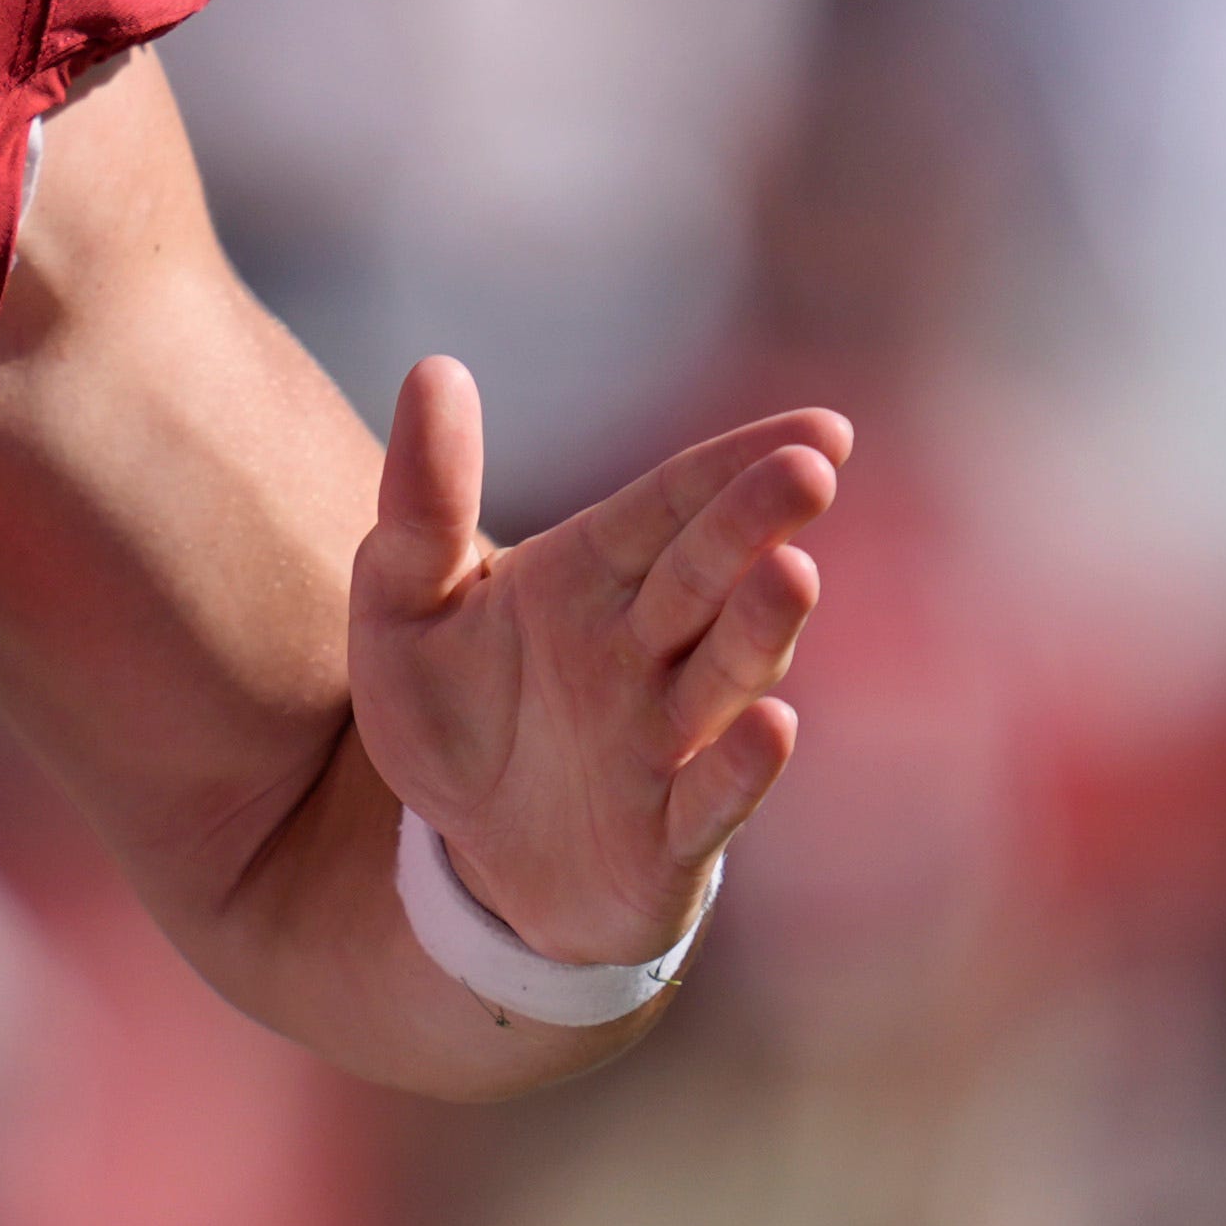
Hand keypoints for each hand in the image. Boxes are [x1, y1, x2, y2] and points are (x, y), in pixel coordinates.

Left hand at [349, 357, 844, 966]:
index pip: (670, 506)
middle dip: (756, 522)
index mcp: (590, 579)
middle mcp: (645, 652)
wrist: (461, 859)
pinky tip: (773, 725)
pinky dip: (742, 767)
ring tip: (792, 572)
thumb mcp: (404, 607)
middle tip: (810, 469)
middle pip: (707, 576)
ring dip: (760, 628)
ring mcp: (667, 743)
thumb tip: (434, 366)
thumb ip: (421, 499)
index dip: (736, 464)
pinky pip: (711, 798)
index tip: (821, 429)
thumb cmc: (451, 715)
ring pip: (724, 675)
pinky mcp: (667, 837)